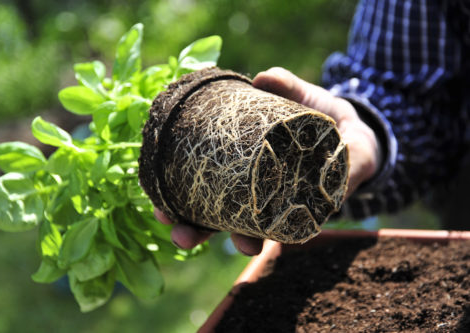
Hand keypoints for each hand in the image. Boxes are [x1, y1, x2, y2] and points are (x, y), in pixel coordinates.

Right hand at [154, 67, 379, 255]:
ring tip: (241, 245)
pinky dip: (293, 228)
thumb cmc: (321, 118)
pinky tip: (283, 233)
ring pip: (259, 232)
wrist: (362, 135)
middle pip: (223, 221)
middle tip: (181, 236)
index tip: (161, 208)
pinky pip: (302, 224)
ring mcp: (286, 207)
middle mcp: (261, 196)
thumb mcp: (301, 98)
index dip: (181, 201)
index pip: (206, 191)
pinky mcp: (317, 209)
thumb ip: (284, 85)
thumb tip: (261, 77)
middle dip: (201, 231)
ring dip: (245, 240)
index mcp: (247, 172)